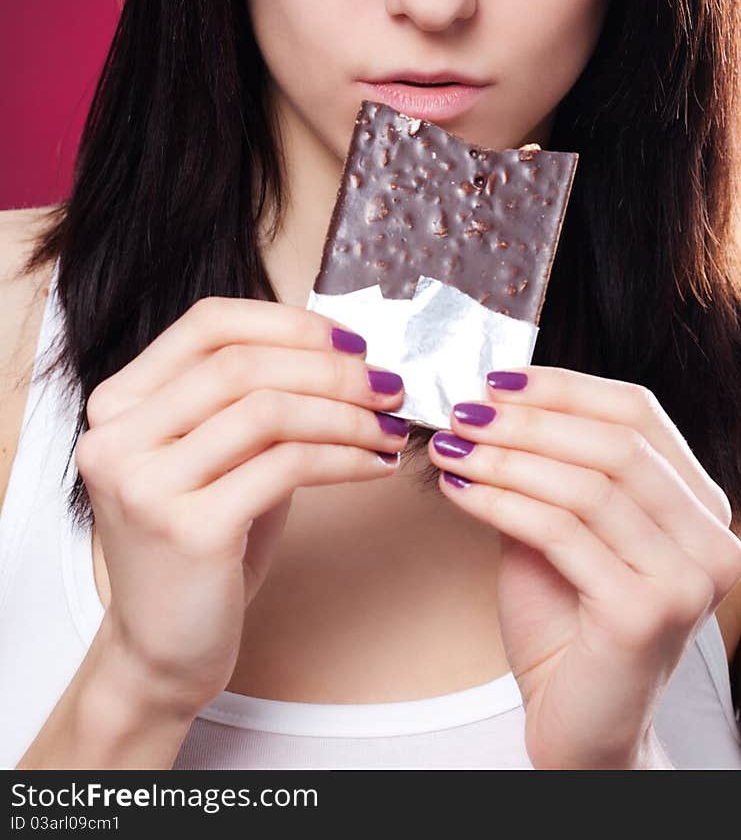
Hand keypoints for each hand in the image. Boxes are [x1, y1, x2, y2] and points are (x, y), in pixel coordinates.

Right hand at [76, 296, 408, 716]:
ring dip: (346, 414)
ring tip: (389, 427)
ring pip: (268, 411)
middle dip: (330, 369)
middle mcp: (117, 437)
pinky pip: (286, 468)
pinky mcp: (187, 531)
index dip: (288, 323)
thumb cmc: (202, 543)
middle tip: (388, 384)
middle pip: (242, 364)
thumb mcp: (217, 454)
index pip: (208, 325)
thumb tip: (343, 349)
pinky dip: (345, 458)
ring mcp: (146, 484)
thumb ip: (254, 397)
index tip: (351, 342)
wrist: (161, 651)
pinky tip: (375, 466)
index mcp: (118, 403)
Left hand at [428, 365, 740, 769]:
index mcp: (702, 506)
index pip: (640, 413)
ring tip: (453, 446)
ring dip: (507, 457)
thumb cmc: (569, 626)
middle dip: (529, 420)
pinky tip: (459, 491)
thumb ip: (549, 467)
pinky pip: (561, 533)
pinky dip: (501, 501)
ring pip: (588, 485)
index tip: (498, 380)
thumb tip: (494, 399)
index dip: (566, 387)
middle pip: (616, 444)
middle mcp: (712, 539)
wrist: (579, 727)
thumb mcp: (562, 527)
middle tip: (464, 410)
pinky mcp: (645, 614)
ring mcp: (687, 580)